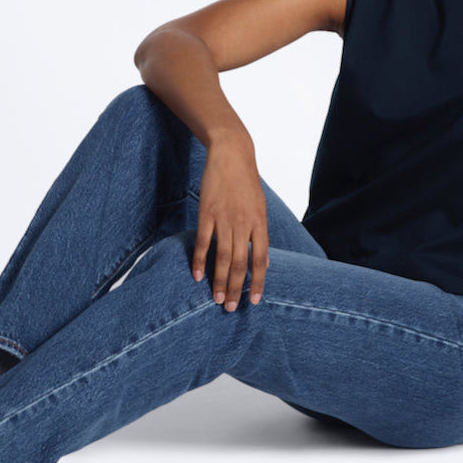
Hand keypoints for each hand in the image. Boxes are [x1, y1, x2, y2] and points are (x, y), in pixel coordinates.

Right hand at [191, 138, 269, 311]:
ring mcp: (224, 219)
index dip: (258, 281)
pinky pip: (202, 242)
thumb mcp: (261, 208)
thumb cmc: (247, 183)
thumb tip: (265, 262)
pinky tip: (197, 275)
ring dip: (220, 280)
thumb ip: (261, 235)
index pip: (261, 259)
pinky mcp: (206, 213)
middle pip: (241, 262)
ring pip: (223, 257)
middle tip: (231, 308)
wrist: (232, 155)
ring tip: (217, 299)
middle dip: (237, 288)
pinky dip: (199, 260)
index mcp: (260, 223)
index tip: (254, 300)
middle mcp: (243, 224)